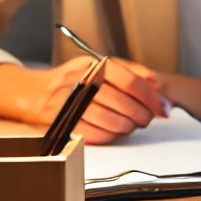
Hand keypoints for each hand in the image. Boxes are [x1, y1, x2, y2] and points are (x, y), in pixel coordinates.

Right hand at [30, 56, 170, 143]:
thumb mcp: (102, 66)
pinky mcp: (63, 122)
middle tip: (148, 118)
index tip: (162, 107)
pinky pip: (95, 134)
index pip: (132, 82)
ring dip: (127, 127)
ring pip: (112, 121)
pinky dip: (109, 136)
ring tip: (131, 125)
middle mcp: (83, 81)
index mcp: (96, 65)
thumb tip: (159, 88)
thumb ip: (132, 73)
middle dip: (142, 115)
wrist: (38, 92)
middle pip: (125, 104)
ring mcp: (71, 102)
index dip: (151, 98)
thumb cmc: (76, 79)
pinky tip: (114, 131)